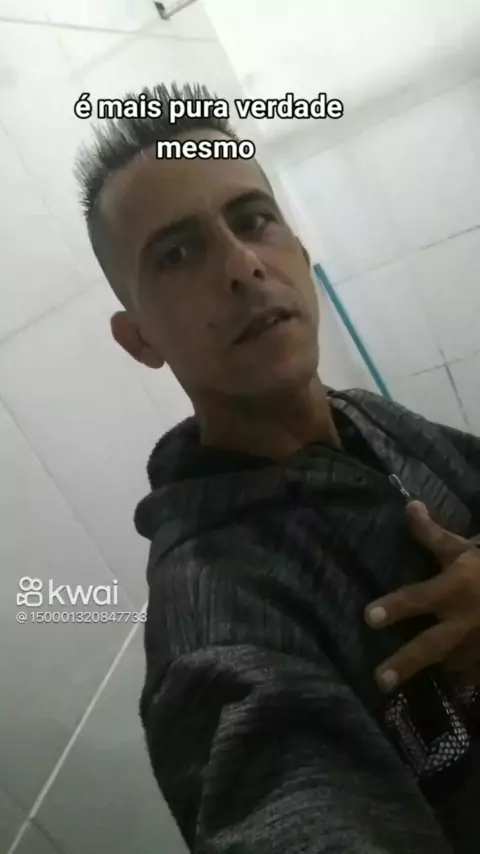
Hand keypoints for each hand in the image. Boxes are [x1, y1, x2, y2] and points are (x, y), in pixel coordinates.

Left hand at [364, 501, 479, 692]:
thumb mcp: (462, 547)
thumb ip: (433, 534)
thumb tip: (409, 505)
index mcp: (454, 589)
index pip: (416, 598)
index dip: (393, 608)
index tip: (367, 618)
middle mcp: (464, 620)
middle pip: (430, 645)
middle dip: (405, 663)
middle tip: (380, 680)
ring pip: (453, 663)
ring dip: (435, 671)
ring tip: (408, 688)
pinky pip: (476, 674)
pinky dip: (466, 679)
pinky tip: (454, 686)